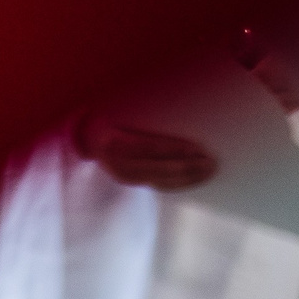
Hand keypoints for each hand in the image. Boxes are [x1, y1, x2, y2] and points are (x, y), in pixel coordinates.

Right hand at [73, 114, 217, 190]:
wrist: (88, 135)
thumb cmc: (110, 118)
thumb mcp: (123, 113)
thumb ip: (146, 118)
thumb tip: (179, 119)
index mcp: (115, 142)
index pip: (152, 148)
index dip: (176, 150)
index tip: (198, 149)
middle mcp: (117, 163)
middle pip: (159, 167)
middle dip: (188, 166)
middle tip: (210, 162)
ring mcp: (123, 175)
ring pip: (161, 180)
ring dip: (188, 177)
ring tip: (208, 171)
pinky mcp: (131, 182)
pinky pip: (159, 185)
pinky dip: (179, 183)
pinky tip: (194, 178)